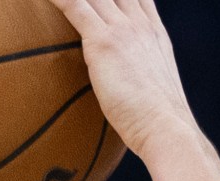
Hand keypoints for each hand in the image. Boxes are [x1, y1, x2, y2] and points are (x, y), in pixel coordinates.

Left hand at [50, 0, 198, 157]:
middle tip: (77, 4)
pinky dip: (58, 0)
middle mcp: (139, 23)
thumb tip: (128, 91)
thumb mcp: (154, 88)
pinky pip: (75, 6)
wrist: (165, 128)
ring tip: (54, 0)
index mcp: (154, 32)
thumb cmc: (158, 122)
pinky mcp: (103, 41)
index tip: (108, 3)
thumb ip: (139, 77)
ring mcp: (122, 29)